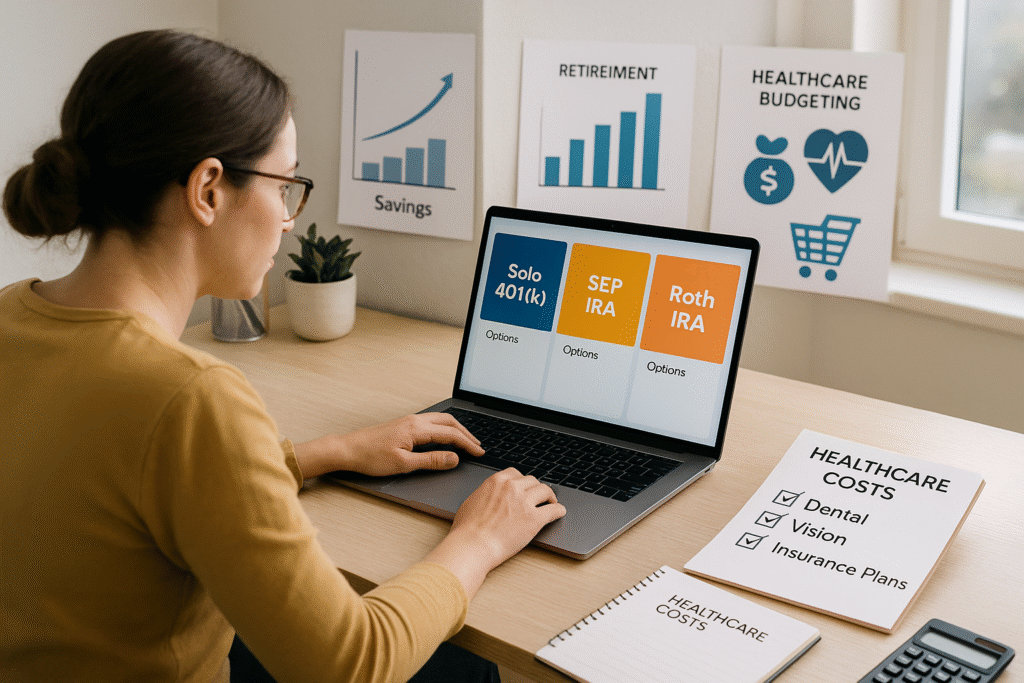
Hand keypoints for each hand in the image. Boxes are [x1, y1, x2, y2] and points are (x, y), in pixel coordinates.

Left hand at [292, 412, 483, 478]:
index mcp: (417, 429)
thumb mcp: (403, 464)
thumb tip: (454, 459)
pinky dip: (444, 428)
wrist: (347, 449)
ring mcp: (408, 421)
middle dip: (466, 434)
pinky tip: (444, 436)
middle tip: (478, 446)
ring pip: (440, 420)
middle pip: (449, 422)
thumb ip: (431, 461)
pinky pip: (431, 422)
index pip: (451, 434)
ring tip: (466, 441)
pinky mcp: (403, 425)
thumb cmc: (370, 457)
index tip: (479, 453)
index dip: (468, 444)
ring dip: (456, 429)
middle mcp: (414, 420)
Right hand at [423, 468, 566, 598]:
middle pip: (532, 481)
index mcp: (497, 481)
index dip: (522, 482)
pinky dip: (558, 511)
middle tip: (537, 498)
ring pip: (546, 491)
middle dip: (535, 490)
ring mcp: (525, 502)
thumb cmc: (467, 529)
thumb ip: (484, 495)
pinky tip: (559, 513)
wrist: (473, 545)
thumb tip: (488, 497)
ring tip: (551, 503)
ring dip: (549, 497)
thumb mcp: (471, 502)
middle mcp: (513, 487)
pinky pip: (554, 510)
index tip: (524, 489)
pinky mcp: (535, 519)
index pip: (516, 474)